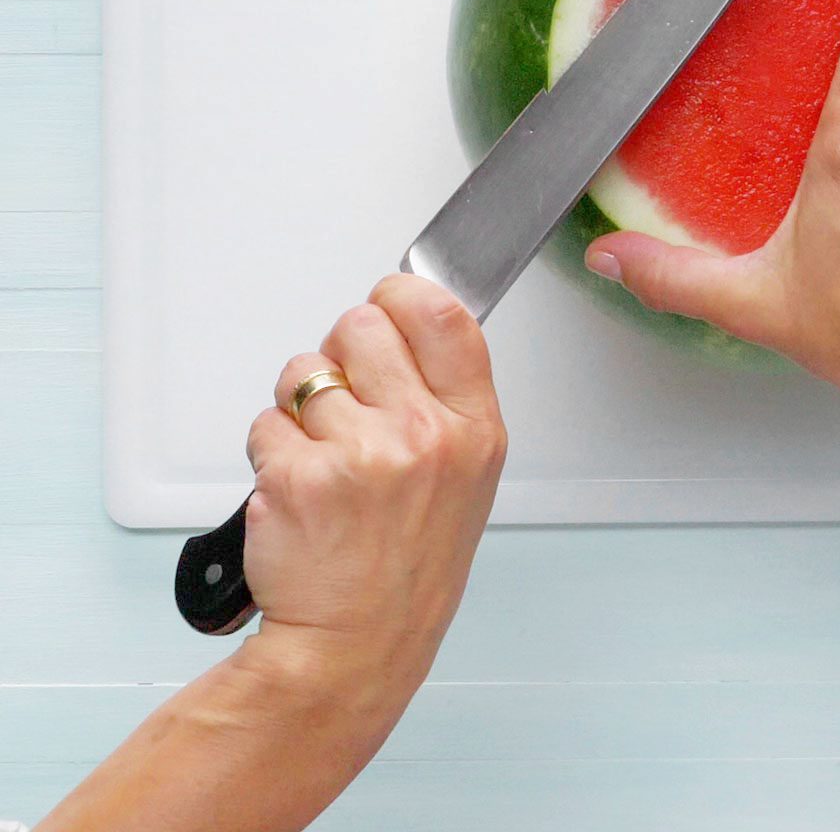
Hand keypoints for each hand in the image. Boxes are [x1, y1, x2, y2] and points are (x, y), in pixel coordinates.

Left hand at [241, 274, 506, 701]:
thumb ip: (443, 402)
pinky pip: (265, 422)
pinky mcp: (295, 477)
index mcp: (474, 429)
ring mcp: (359, 454)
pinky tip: (296, 488)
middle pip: (362, 325)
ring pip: (303, 371)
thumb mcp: (466, 478)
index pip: (443, 316)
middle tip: (346, 399)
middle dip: (342, 353)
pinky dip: (270, 451)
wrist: (355, 644)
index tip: (389, 303)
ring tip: (321, 454)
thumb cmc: (407, 566)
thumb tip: (401, 329)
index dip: (403, 295)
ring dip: (299, 404)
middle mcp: (424, 435)